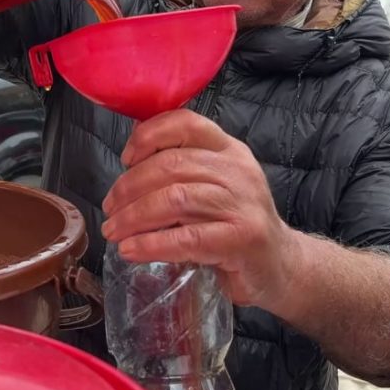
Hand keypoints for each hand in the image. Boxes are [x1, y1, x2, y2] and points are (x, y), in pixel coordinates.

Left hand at [100, 109, 298, 306]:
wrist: (280, 266)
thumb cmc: (234, 226)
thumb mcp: (212, 187)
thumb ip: (180, 166)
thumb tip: (135, 140)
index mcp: (228, 150)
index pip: (186, 123)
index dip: (149, 136)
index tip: (125, 159)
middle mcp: (238, 170)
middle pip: (172, 165)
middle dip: (130, 187)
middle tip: (109, 208)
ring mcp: (243, 204)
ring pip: (175, 199)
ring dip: (134, 217)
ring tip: (114, 232)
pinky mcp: (242, 239)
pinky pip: (187, 238)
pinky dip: (151, 244)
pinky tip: (131, 251)